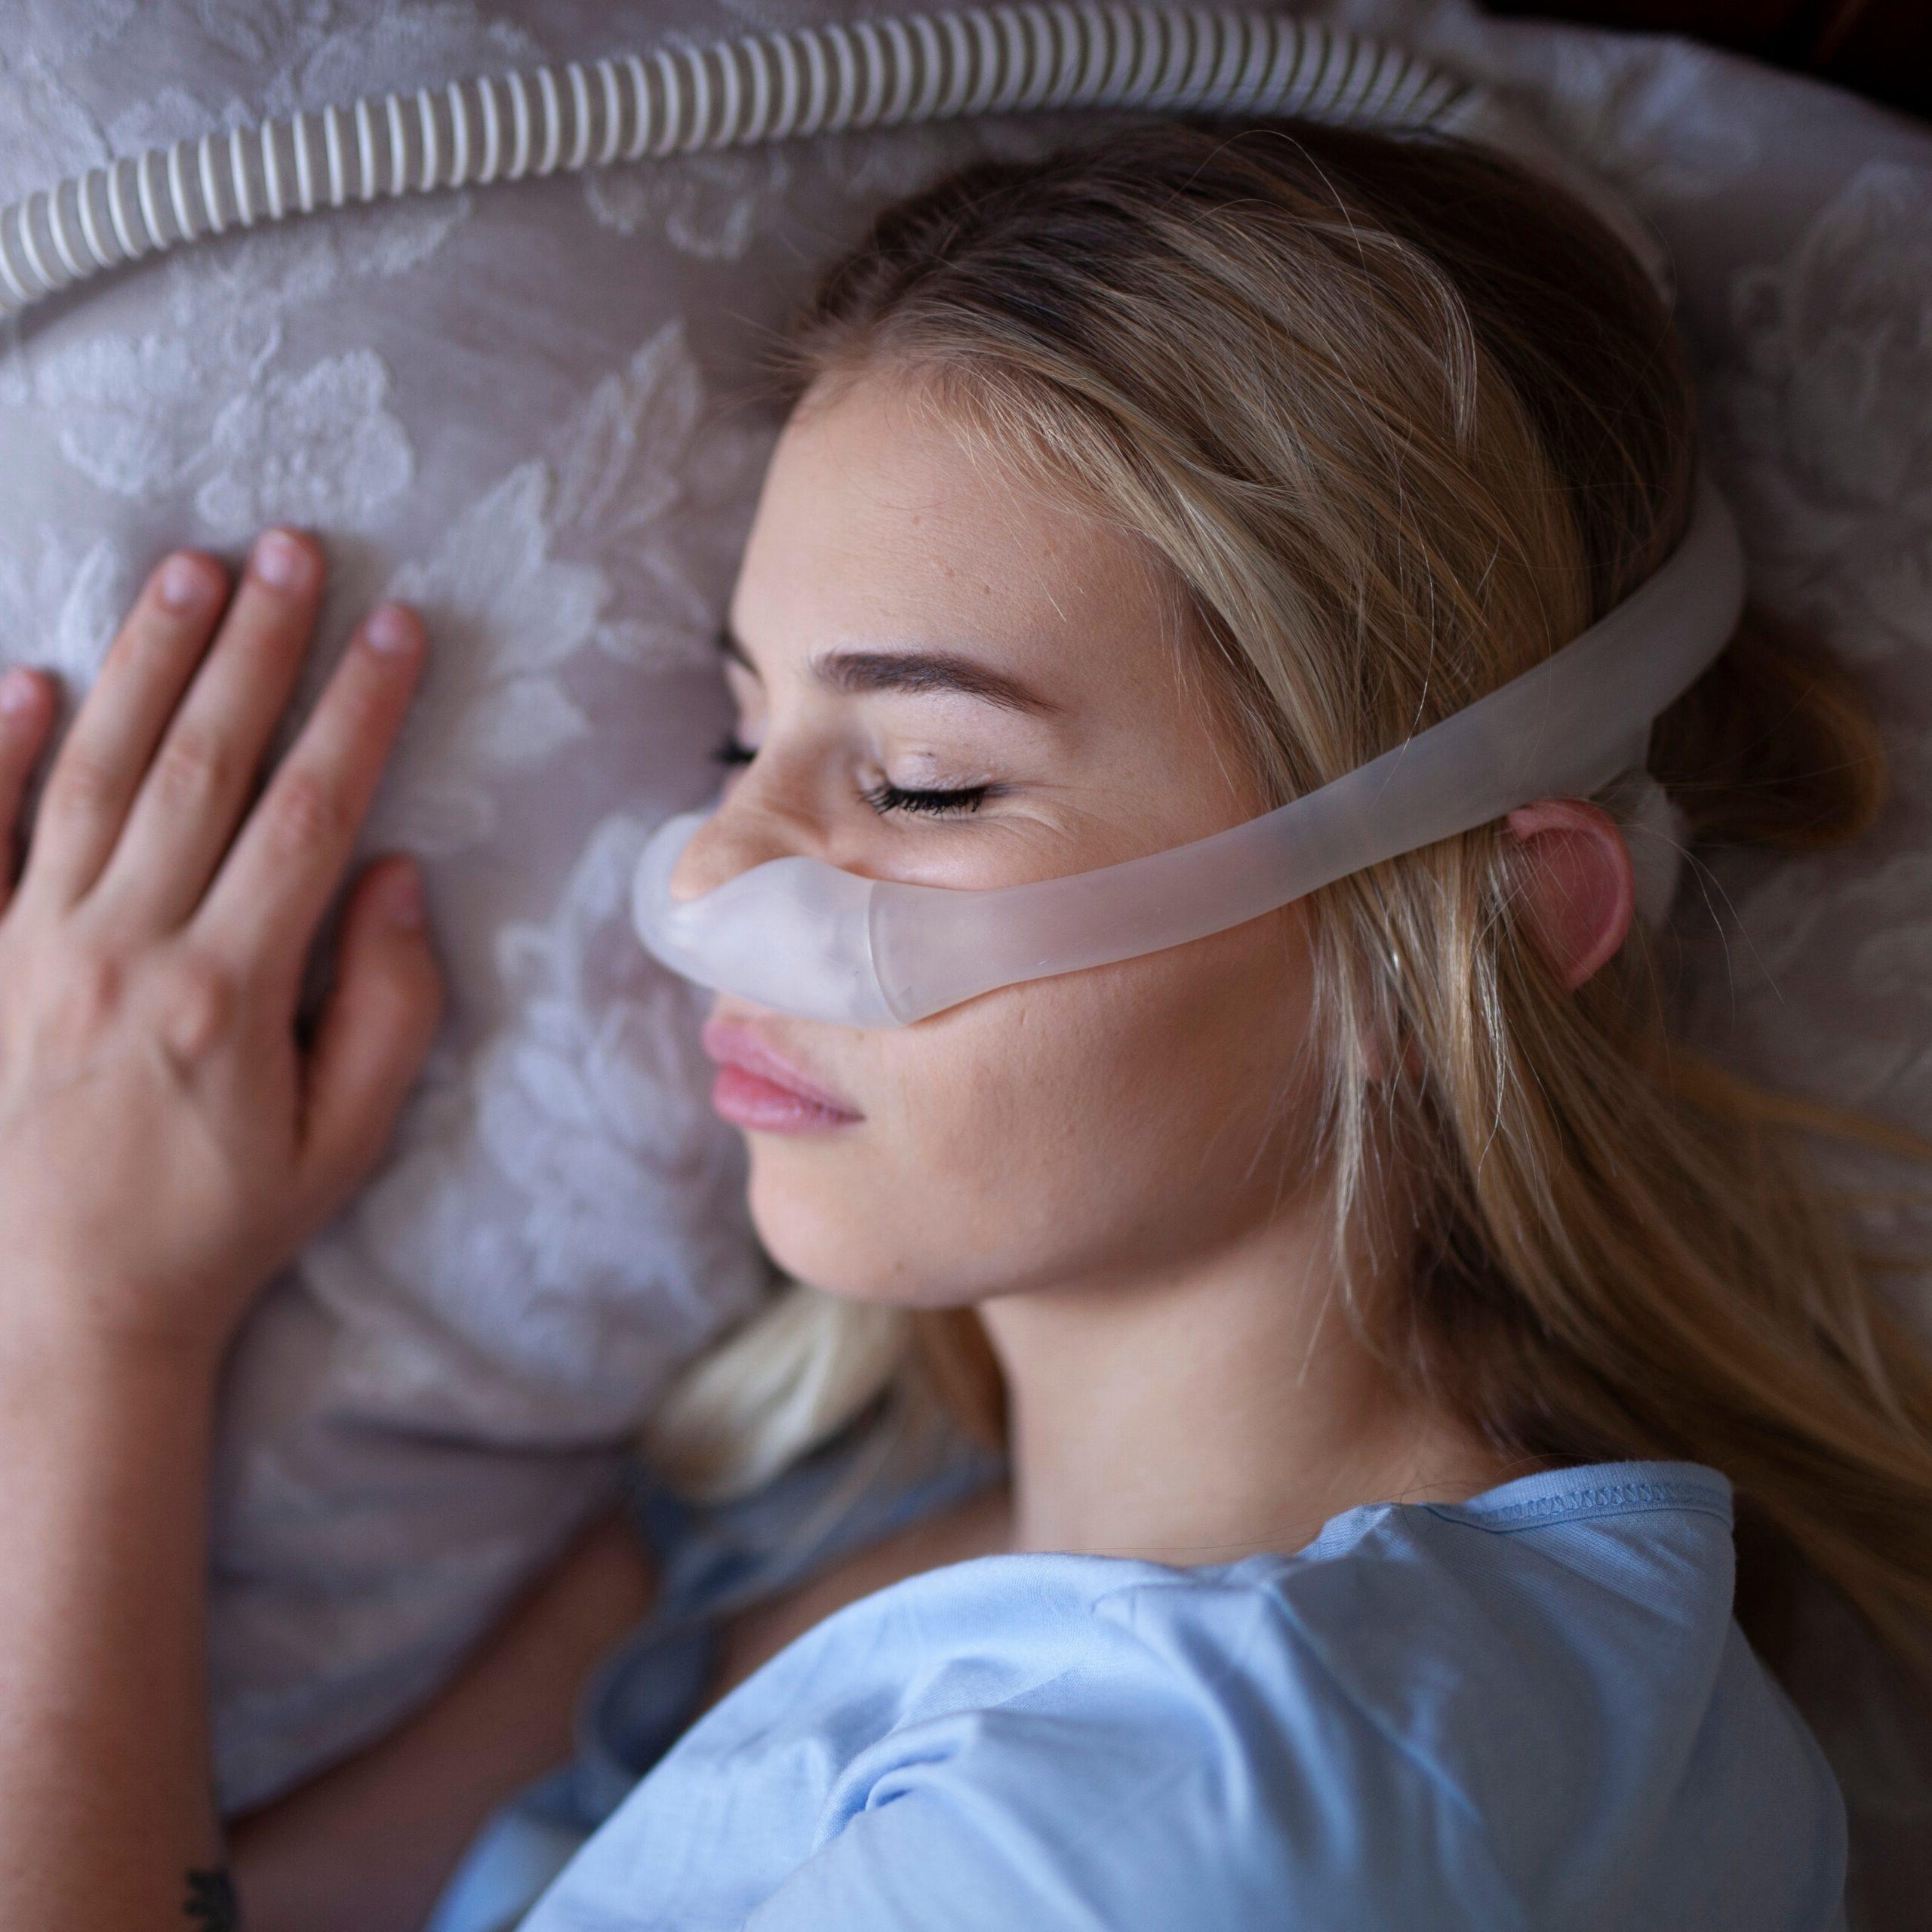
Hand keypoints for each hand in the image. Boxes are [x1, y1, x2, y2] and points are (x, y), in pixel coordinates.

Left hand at [0, 530, 441, 1371]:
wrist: (53, 1315)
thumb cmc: (214, 1231)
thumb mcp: (340, 1141)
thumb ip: (384, 1007)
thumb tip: (396, 878)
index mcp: (227, 991)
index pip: (311, 812)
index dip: (359, 709)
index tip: (396, 626)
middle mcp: (122, 949)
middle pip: (203, 765)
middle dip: (257, 649)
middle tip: (291, 549)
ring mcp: (27, 950)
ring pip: (93, 774)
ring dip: (147, 665)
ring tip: (188, 570)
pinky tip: (27, 676)